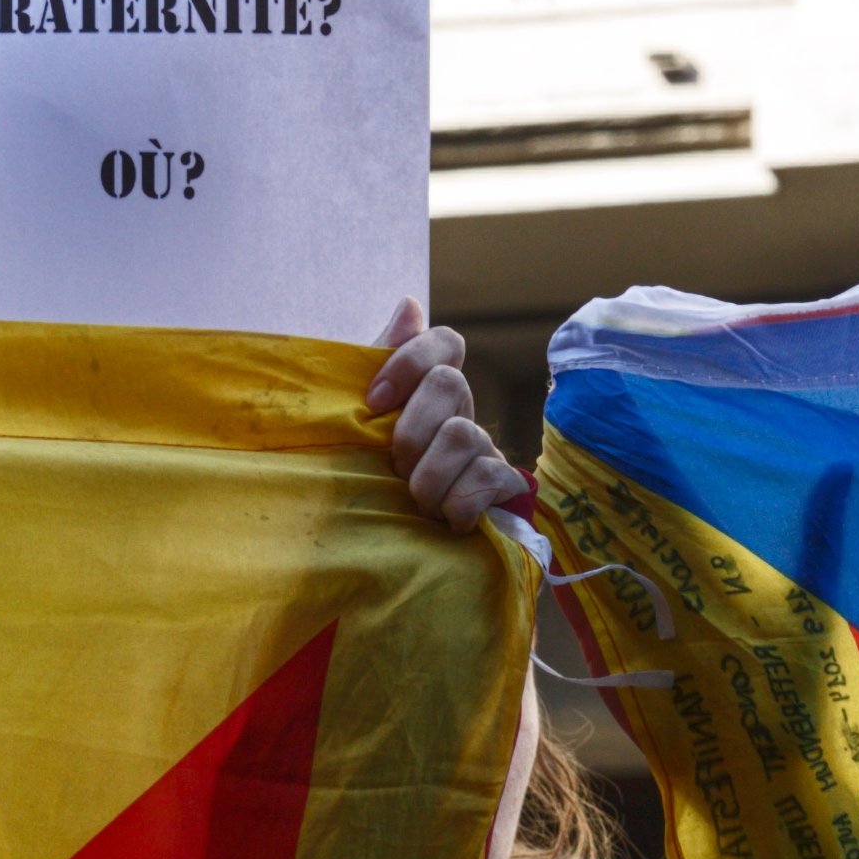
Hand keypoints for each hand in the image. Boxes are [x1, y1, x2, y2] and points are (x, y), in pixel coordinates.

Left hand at [368, 298, 528, 534]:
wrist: (385, 555)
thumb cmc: (367, 482)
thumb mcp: (356, 424)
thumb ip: (375, 365)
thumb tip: (410, 304)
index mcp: (426, 392)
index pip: (443, 343)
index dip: (410, 361)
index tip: (373, 403)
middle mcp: (460, 412)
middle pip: (450, 384)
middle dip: (412, 430)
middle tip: (393, 467)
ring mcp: (484, 449)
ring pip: (464, 434)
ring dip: (428, 477)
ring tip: (415, 504)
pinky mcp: (503, 488)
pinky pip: (490, 479)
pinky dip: (460, 504)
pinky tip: (447, 522)